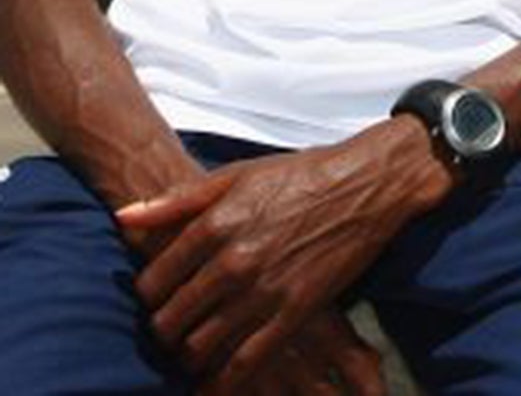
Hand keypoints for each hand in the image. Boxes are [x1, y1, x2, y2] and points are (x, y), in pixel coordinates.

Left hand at [116, 123, 450, 384]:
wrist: (367, 183)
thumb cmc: (302, 173)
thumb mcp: (236, 174)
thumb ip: (177, 199)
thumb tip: (124, 217)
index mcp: (215, 225)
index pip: (153, 283)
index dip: (148, 297)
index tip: (159, 298)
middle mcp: (234, 261)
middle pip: (170, 321)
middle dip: (164, 330)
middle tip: (173, 327)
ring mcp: (265, 290)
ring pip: (201, 345)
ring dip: (190, 353)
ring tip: (195, 347)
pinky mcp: (296, 310)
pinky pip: (246, 360)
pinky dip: (225, 378)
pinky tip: (219, 377)